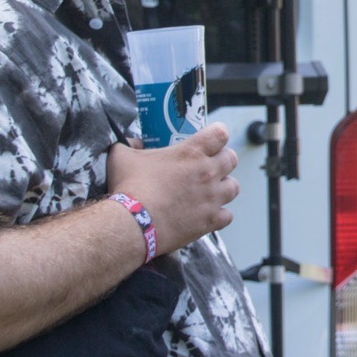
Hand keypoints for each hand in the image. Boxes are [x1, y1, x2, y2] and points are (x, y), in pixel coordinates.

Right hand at [107, 123, 239, 253]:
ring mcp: (211, 197)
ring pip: (234, 187)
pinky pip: (227, 216)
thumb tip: (132, 142)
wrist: (132, 223)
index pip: (220, 133)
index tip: (209, 140)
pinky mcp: (210, 221)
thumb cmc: (129, 187)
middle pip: (231, 159)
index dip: (217, 135)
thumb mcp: (122, 156)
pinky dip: (219, 215)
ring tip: (210, 191)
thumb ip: (130, 144)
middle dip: (222, 160)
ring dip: (224, 187)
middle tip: (209, 166)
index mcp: (191, 152)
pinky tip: (206, 214)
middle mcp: (207, 172)